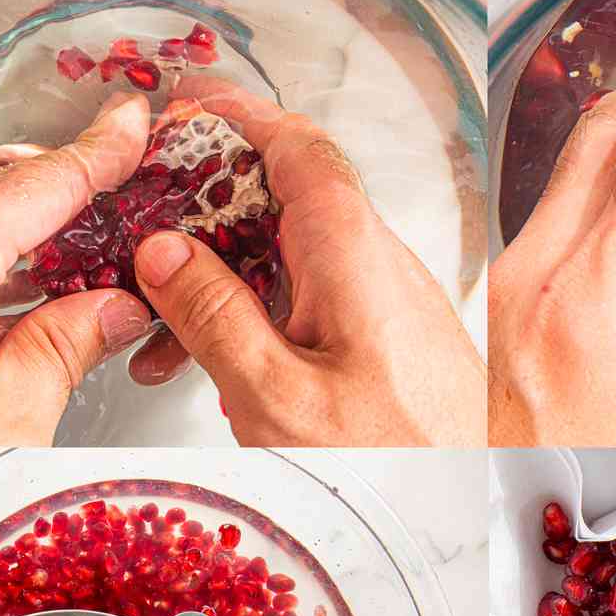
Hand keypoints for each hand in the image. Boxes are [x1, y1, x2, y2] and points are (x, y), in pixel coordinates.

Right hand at [127, 75, 485, 445]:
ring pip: (295, 254)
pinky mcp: (391, 335)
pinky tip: (222, 359)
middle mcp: (380, 264)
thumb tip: (164, 252)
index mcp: (354, 255)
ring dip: (227, 274)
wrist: (468, 507)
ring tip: (164, 327)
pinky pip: (316, 298)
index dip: (236, 114)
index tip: (184, 108)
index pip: (297, 145)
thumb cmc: (391, 465)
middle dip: (210, 206)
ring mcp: (389, 299)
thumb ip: (214, 316)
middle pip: (288, 196)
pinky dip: (262, 312)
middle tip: (148, 219)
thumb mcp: (275, 396)